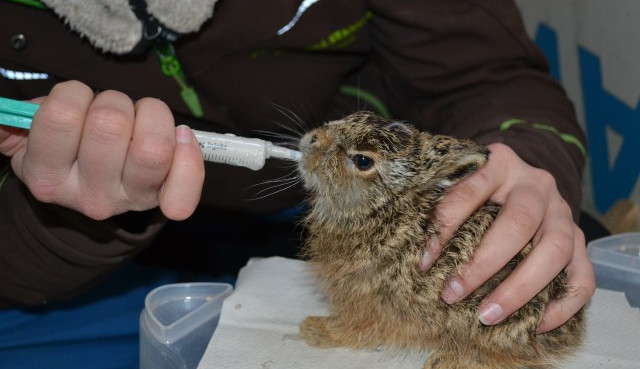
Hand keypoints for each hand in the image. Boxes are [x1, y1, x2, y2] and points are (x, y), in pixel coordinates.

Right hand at [0, 80, 204, 220]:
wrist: (92, 191)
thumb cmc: (69, 149)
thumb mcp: (34, 136)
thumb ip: (21, 122)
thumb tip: (18, 114)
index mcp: (48, 175)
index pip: (61, 115)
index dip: (73, 95)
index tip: (76, 100)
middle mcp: (89, 195)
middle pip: (111, 124)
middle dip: (114, 101)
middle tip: (113, 112)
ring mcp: (130, 200)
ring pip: (152, 145)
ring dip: (151, 117)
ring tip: (141, 121)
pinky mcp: (164, 201)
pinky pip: (186, 184)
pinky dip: (189, 154)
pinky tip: (180, 136)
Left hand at [419, 142, 594, 332]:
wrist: (518, 182)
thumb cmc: (478, 189)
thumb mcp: (458, 183)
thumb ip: (443, 207)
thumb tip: (422, 255)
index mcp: (500, 163)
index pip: (470, 192)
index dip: (445, 228)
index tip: (424, 263)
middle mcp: (537, 186)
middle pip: (518, 222)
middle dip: (482, 264)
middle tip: (452, 294)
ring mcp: (563, 213)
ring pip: (555, 250)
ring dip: (520, 288)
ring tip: (487, 315)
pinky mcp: (580, 243)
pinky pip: (583, 277)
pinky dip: (562, 305)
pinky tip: (535, 324)